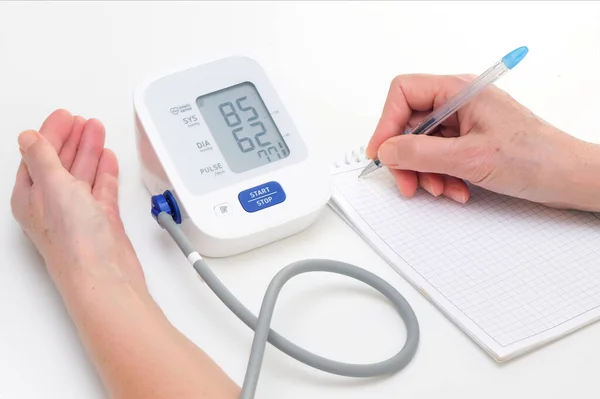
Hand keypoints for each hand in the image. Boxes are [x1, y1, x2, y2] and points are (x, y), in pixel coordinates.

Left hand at [10, 109, 238, 398]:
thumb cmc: (74, 241)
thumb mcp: (53, 187)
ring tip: (98, 129)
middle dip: (73, 138)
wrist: (103, 274)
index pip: (38, 155)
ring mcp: (78, 212)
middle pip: (61, 162)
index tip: (64, 115)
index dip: (51, 133)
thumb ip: (42, 158)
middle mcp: (53, 203)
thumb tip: (29, 137)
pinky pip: (102, 188)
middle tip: (83, 120)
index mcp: (32, 195)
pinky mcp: (102, 220)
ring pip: (83, 173)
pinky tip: (107, 158)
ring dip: (90, 150)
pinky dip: (105, 172)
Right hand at [366, 74, 599, 211]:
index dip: (386, 123)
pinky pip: (439, 157)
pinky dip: (441, 176)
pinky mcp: (469, 142)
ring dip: (426, 172)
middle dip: (407, 157)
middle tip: (407, 182)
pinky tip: (456, 189)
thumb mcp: (468, 157)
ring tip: (441, 189)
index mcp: (459, 91)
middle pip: (410, 124)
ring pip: (422, 145)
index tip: (381, 152)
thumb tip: (387, 149)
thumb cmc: (535, 157)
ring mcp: (464, 123)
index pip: (404, 93)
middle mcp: (459, 102)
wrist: (567, 177)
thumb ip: (420, 153)